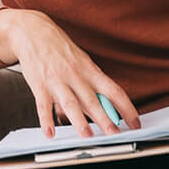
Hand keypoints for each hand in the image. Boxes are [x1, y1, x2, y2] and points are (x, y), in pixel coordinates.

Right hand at [0, 9, 140, 138]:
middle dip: (105, 119)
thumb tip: (107, 108)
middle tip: (115, 134)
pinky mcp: (39, 85)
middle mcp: (75, 75)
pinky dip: (46, 120)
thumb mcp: (82, 62)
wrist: (34, 32)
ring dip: (79, 120)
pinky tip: (50, 133)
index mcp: (89, 70)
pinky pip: (43, 105)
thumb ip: (92, 84)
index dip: (126, 107)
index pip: (114, 90)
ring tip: (86, 135)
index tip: (135, 123)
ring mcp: (56, 80)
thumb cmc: (61, 50)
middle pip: (93, 100)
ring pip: (70, 103)